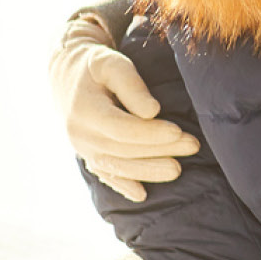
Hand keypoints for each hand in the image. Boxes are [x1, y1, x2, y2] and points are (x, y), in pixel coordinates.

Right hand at [52, 12, 197, 201]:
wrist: (67, 75)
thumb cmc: (96, 66)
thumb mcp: (111, 63)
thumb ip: (131, 85)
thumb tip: (152, 111)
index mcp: (84, 109)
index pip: (120, 128)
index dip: (150, 133)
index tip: (178, 131)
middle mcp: (79, 133)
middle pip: (123, 149)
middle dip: (159, 150)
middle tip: (193, 146)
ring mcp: (81, 148)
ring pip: (116, 166)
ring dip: (148, 170)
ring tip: (178, 169)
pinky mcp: (87, 155)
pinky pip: (105, 174)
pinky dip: (122, 186)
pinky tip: (141, 195)